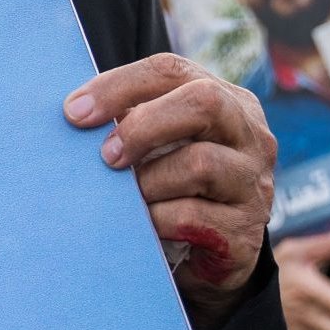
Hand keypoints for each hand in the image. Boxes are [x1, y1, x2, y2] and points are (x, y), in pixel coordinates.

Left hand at [66, 53, 276, 328]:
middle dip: (144, 126)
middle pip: (204, 102)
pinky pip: (191, 217)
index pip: (171, 70)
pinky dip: (156, 221)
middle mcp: (251, 135)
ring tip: (131, 198)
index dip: (119, 86)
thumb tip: (75, 112)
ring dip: (149, 182)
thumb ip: (130, 121)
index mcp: (227, 100)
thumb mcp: (157, 146)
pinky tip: (146, 227)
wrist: (208, 259)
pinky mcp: (246, 232)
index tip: (75, 112)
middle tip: (106, 156)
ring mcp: (254, 184)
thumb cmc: (172, 187)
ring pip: (200, 164)